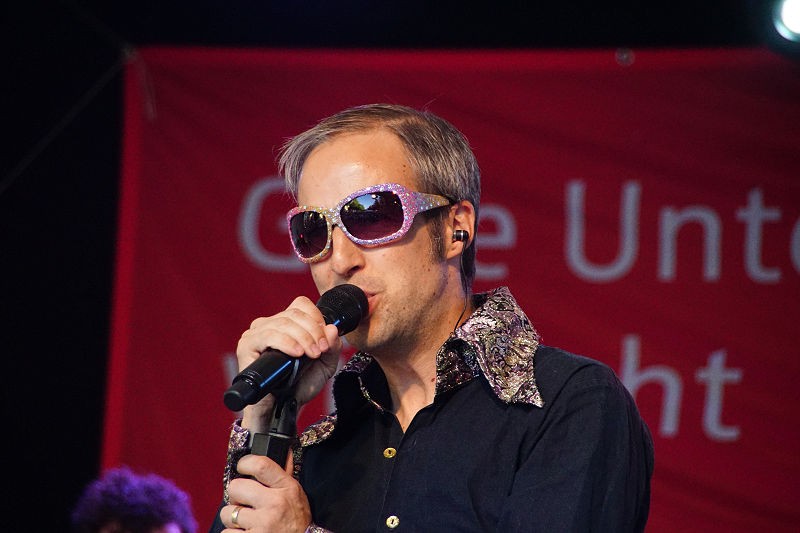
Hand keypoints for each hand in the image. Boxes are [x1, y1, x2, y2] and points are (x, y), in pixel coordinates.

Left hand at [222, 454, 310, 531]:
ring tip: (246, 521)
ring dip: (233, 518)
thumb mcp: (296, 495)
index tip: (242, 467)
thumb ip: (284, 474)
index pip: (261, 464)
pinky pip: (227, 532)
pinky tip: (246, 532)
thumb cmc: (297, 521)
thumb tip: (284, 450)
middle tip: (244, 502)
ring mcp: (263, 523)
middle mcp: (274, 504)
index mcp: (286, 488)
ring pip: (227, 513)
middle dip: (236, 496)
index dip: (245, 463)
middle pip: (236, 487)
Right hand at [237, 296, 341, 431]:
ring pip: (284, 323)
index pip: (302, 305)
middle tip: (321, 351)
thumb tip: (332, 328)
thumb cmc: (299, 386)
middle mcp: (269, 324)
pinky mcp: (247, 345)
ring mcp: (256, 333)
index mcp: (286, 323)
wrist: (282, 409)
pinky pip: (268, 335)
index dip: (317, 318)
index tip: (326, 340)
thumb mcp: (324, 365)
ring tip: (312, 355)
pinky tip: (296, 354)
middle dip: (314, 332)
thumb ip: (332, 347)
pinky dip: (286, 342)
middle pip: (295, 314)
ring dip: (304, 338)